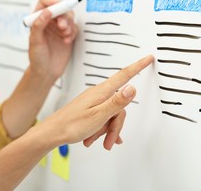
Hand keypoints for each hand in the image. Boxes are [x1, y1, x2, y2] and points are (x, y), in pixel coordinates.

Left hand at [28, 0, 77, 79]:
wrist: (46, 72)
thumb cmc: (37, 58)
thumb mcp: (35, 41)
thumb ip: (39, 25)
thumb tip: (46, 11)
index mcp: (38, 19)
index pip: (45, 1)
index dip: (52, 1)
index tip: (57, 6)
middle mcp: (49, 21)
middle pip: (60, 7)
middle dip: (63, 15)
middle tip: (62, 25)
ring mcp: (59, 28)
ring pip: (69, 17)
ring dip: (69, 24)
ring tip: (64, 34)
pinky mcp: (68, 35)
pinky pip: (74, 28)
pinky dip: (72, 33)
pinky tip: (66, 40)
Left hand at [39, 55, 153, 149]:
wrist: (52, 132)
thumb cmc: (71, 125)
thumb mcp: (98, 116)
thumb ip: (116, 102)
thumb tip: (132, 88)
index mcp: (101, 92)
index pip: (124, 75)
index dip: (138, 66)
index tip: (148, 58)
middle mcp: (98, 93)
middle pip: (119, 106)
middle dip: (116, 125)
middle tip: (109, 140)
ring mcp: (93, 101)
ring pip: (111, 114)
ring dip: (106, 130)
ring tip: (95, 140)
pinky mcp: (89, 108)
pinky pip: (102, 117)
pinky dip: (102, 129)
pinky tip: (97, 138)